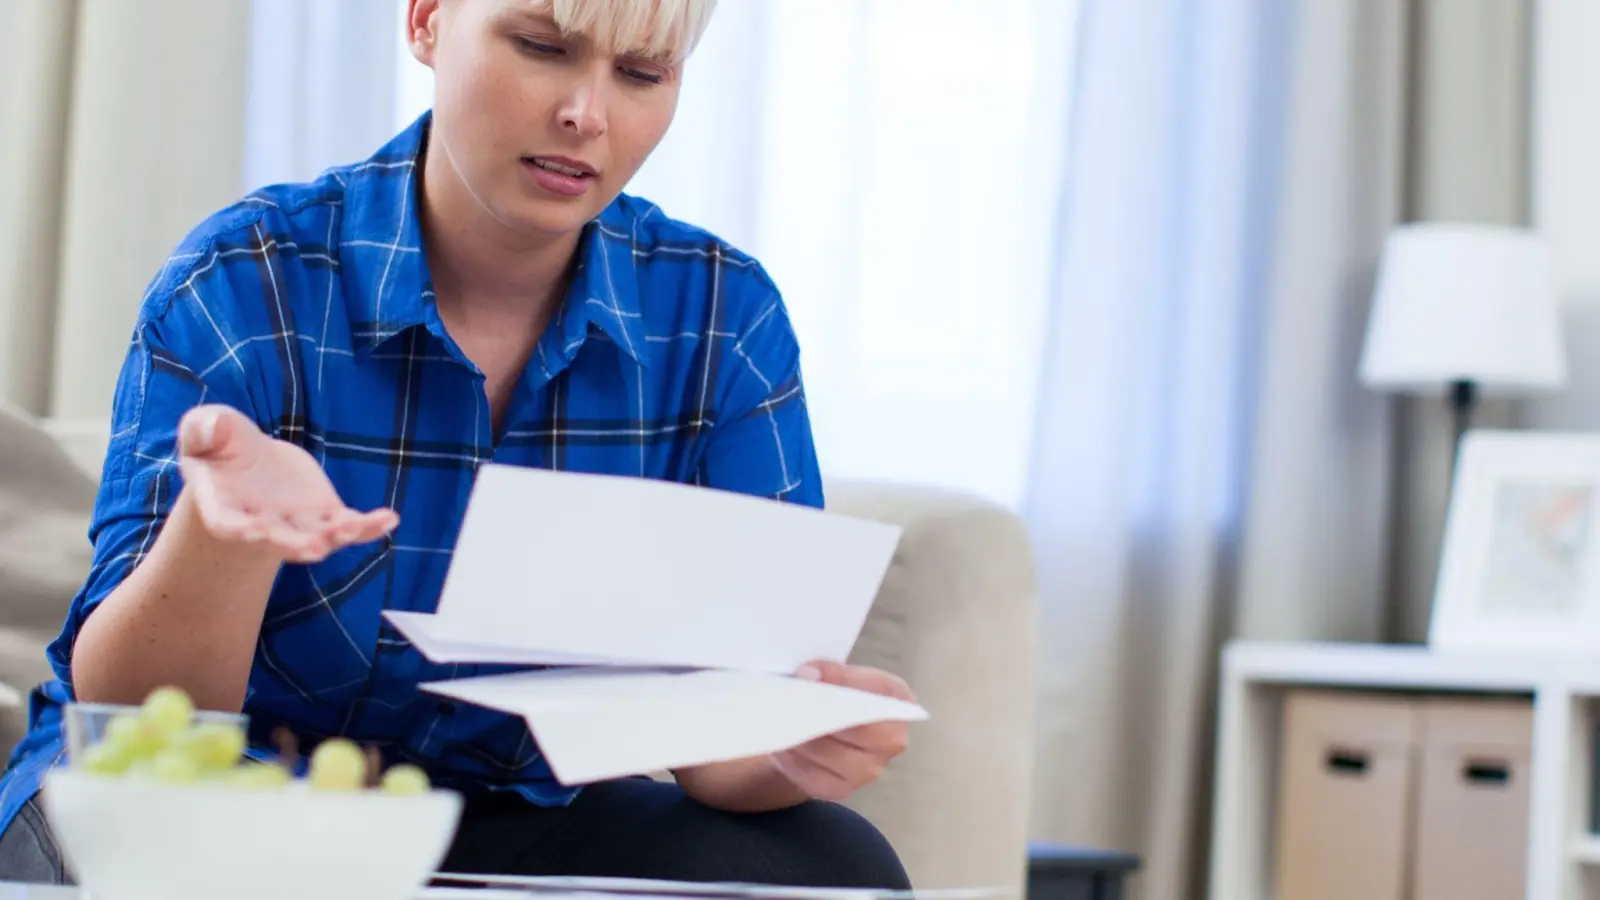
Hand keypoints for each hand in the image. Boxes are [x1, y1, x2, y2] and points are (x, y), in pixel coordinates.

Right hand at [175, 404, 398, 563]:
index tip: (253, 529)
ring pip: (319, 536)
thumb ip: (203, 429)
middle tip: (312, 547)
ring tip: (354, 527)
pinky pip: (352, 525)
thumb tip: (210, 427)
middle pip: (279, 540)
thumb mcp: (205, 429)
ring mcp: (298, 524)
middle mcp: (262, 525)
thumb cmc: (219, 446)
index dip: (239, 529)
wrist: (250, 463)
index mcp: (224, 508)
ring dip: (337, 535)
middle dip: (295, 544)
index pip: (228, 524)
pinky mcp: (326, 514)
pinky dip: (371, 525)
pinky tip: (390, 518)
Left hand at [770, 660, 915, 801]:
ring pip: (830, 754)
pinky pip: (813, 778)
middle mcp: (892, 739)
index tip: (806, 673)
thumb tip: (808, 675)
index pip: (875, 693)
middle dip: (817, 714)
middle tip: (786, 700)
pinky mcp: (841, 790)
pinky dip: (793, 761)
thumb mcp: (836, 673)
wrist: (829, 728)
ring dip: (800, 738)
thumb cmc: (835, 694)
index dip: (841, 682)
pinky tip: (779, 746)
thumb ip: (828, 671)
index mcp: (897, 701)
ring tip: (777, 720)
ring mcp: (870, 770)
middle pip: (855, 729)